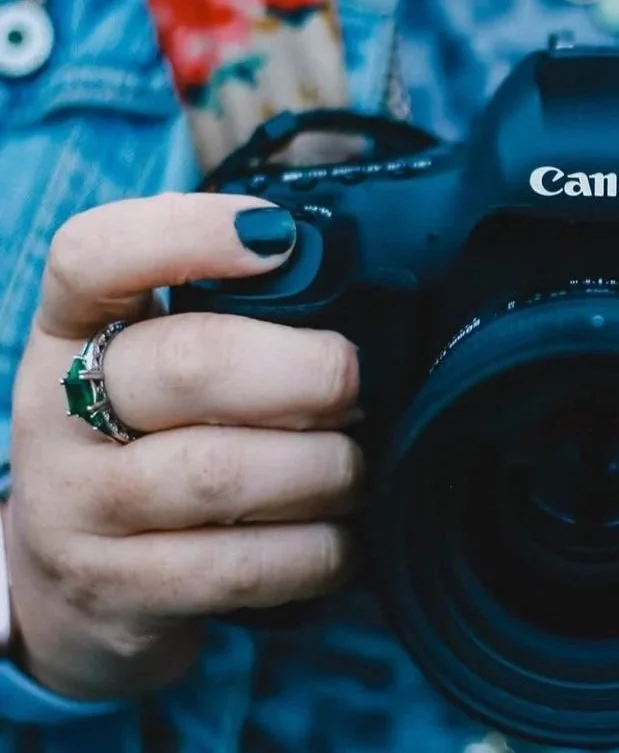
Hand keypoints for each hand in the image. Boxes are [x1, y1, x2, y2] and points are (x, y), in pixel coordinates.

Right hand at [4, 194, 362, 698]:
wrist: (77, 585)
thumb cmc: (157, 444)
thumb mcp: (165, 370)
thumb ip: (234, 320)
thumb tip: (356, 285)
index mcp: (73, 335)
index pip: (92, 257)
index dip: (187, 233)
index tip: (280, 238)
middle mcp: (57, 414)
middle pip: (190, 364)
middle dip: (310, 373)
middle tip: (355, 389)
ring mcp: (77, 508)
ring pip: (223, 474)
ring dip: (326, 470)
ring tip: (353, 471)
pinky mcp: (117, 590)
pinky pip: (241, 567)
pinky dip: (318, 550)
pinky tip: (340, 538)